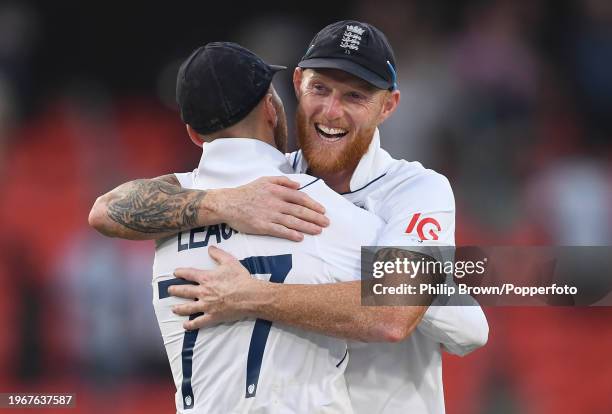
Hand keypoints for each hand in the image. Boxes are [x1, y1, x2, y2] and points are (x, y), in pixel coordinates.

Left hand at [169, 246, 261, 329]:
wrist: (249, 296)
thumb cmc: (240, 278)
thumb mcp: (230, 261)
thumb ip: (218, 254)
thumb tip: (210, 248)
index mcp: (206, 278)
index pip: (189, 274)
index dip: (180, 272)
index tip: (175, 273)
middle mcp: (203, 292)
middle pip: (184, 291)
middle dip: (175, 290)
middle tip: (170, 290)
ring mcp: (206, 305)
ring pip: (188, 308)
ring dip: (179, 308)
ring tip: (173, 308)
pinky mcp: (212, 316)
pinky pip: (198, 322)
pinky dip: (191, 325)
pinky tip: (185, 326)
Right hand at [209, 176, 328, 241]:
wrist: (228, 203)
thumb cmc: (246, 192)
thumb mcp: (264, 180)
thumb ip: (282, 181)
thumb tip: (298, 185)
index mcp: (277, 191)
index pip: (300, 198)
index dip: (313, 204)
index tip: (322, 210)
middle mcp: (275, 202)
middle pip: (299, 210)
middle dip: (315, 217)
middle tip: (326, 223)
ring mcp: (269, 215)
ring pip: (292, 221)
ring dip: (307, 226)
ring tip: (318, 230)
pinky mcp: (262, 226)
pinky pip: (280, 230)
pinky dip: (291, 234)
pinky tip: (300, 237)